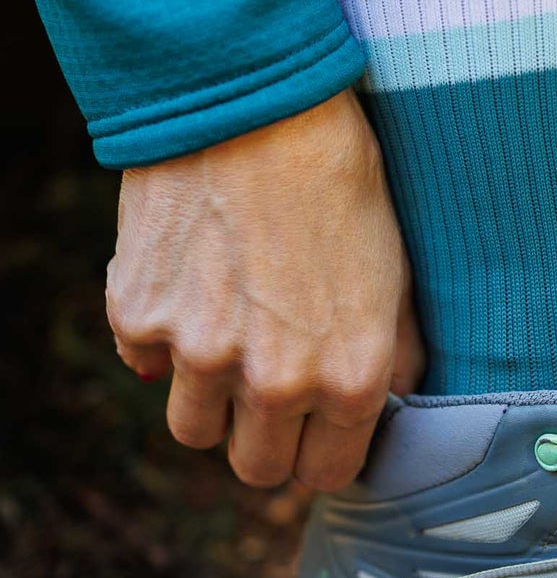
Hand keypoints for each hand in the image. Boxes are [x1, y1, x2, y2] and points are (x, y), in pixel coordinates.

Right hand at [107, 91, 424, 489]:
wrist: (255, 103)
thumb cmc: (339, 181)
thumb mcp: (396, 272)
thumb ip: (394, 354)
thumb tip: (391, 403)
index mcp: (349, 378)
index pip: (326, 473)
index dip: (320, 451)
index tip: (314, 428)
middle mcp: (274, 381)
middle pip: (253, 467)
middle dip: (263, 437)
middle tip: (269, 389)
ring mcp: (198, 354)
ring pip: (193, 428)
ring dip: (209, 396)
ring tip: (228, 336)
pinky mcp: (139, 316)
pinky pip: (144, 362)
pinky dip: (162, 337)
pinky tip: (191, 283)